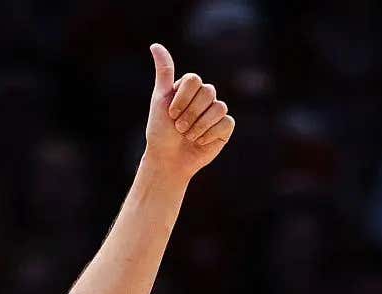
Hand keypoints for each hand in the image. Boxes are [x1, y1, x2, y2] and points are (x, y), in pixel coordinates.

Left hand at [145, 44, 233, 177]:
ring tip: (189, 136)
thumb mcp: (160, 99)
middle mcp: (204, 97)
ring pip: (219, 107)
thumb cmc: (161, 130)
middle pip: (208, 92)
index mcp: (189, 87)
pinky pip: (226, 123)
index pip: (195, 80)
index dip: (183, 98)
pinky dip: (211, 133)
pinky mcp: (225, 128)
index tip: (171, 113)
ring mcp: (216, 112)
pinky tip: (200, 141)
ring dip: (200, 125)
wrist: (169, 159)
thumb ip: (164, 72)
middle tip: (179, 127)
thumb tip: (155, 44)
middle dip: (190, 113)